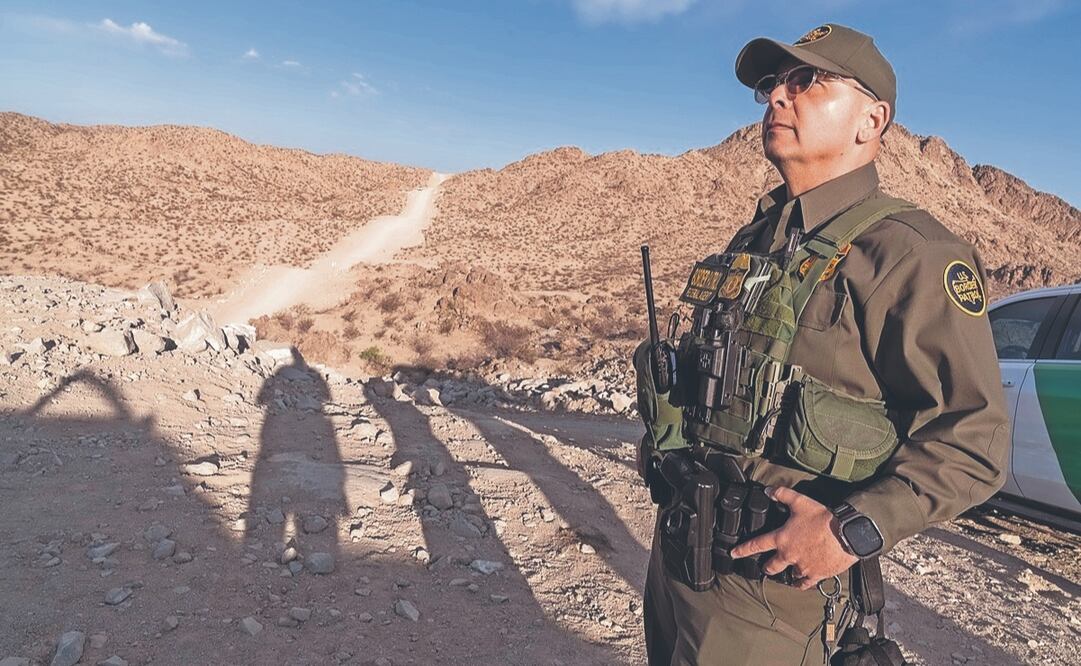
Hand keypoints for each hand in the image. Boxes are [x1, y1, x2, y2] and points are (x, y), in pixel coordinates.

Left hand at [729, 486, 857, 590]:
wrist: (847, 534)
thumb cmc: (824, 518)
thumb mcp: (800, 501)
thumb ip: (782, 494)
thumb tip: (767, 491)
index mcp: (782, 538)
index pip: (757, 544)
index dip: (743, 549)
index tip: (734, 554)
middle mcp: (789, 555)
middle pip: (772, 567)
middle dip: (768, 567)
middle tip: (767, 567)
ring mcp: (803, 567)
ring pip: (790, 575)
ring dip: (789, 573)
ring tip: (790, 570)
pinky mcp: (817, 574)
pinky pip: (806, 583)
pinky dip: (802, 583)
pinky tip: (801, 583)